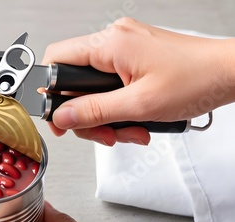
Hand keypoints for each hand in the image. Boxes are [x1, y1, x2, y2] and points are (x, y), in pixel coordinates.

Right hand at [42, 17, 234, 145]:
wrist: (230, 73)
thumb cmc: (197, 80)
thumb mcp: (139, 105)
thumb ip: (94, 111)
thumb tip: (62, 116)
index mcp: (110, 45)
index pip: (56, 61)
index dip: (51, 93)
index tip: (60, 118)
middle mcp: (114, 41)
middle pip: (74, 81)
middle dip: (87, 114)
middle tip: (103, 133)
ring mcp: (125, 49)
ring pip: (93, 88)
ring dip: (106, 116)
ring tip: (128, 130)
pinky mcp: (135, 58)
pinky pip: (112, 85)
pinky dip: (119, 107)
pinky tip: (135, 120)